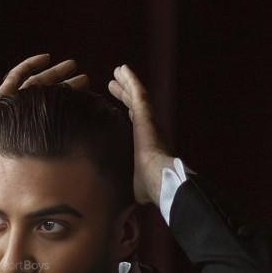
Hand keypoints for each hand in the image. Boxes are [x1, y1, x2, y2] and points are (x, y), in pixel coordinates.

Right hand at [0, 54, 89, 184]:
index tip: (85, 105)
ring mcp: (8, 103)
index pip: (49, 116)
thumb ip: (26, 169)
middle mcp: (17, 114)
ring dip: (54, 74)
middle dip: (66, 87)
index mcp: (22, 129)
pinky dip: (30, 66)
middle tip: (86, 80)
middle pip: (47, 97)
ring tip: (73, 65)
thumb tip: (48, 189)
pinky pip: (16, 77)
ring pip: (36, 83)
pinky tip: (46, 57)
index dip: (66, 109)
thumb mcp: (10, 166)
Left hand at [107, 64, 173, 204]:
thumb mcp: (131, 183)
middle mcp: (149, 129)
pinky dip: (131, 80)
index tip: (116, 107)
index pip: (135, 124)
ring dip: (127, 84)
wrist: (159, 180)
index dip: (127, 113)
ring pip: (137, 96)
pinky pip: (138, 92)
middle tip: (112, 85)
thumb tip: (115, 203)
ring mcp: (148, 120)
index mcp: (145, 144)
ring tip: (116, 72)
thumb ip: (125, 183)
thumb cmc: (147, 187)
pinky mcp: (146, 115)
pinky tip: (122, 69)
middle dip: (124, 95)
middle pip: (135, 107)